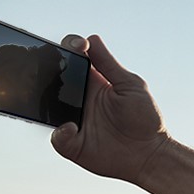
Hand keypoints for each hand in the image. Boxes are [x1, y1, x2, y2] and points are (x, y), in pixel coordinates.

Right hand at [50, 34, 167, 183]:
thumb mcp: (131, 86)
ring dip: (44, 100)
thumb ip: (109, 65)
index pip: (74, 58)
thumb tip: (91, 38)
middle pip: (53, 79)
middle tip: (45, 62)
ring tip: (50, 94)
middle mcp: (80, 99)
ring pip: (47, 107)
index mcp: (94, 82)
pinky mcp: (73, 143)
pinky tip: (72, 127)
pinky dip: (61, 132)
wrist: (150, 154)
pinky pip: (57, 136)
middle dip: (45, 69)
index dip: (70, 47)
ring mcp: (73, 120)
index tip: (77, 45)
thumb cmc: (145, 118)